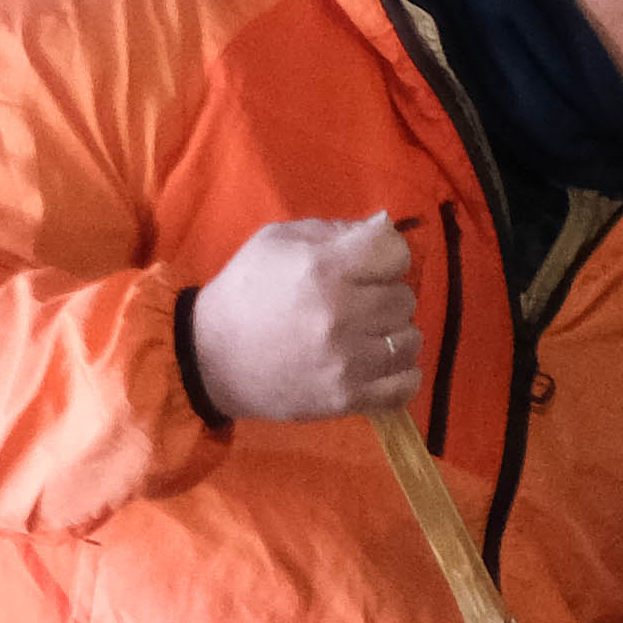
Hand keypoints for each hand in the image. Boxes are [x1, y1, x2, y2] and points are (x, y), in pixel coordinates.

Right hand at [187, 214, 419, 424]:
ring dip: (392, 334)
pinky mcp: (349, 397)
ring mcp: (348, 360)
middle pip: (404, 297)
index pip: (395, 252)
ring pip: (411, 340)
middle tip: (358, 302)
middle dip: (384, 295)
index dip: (388, 255)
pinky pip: (407, 383)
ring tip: (365, 333)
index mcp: (323, 268)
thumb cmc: (247, 292)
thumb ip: (334, 231)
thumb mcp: (277, 242)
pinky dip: (398, 372)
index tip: (371, 264)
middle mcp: (341, 314)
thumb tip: (385, 225)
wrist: (211, 357)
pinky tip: (375, 362)